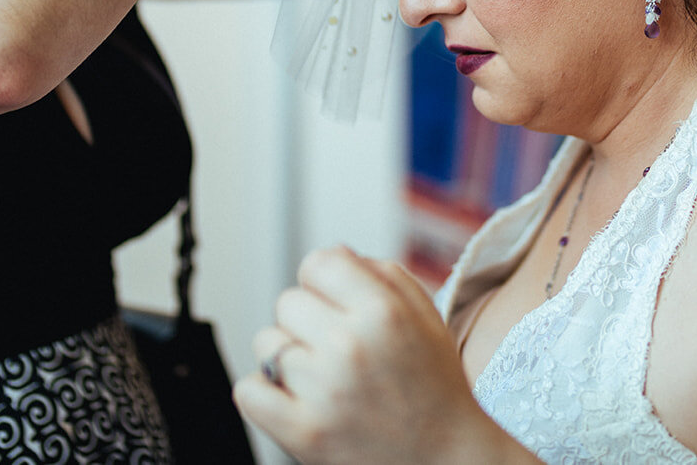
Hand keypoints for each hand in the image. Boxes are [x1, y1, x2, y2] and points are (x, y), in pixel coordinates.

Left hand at [234, 245, 513, 464]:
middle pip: (287, 301)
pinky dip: (264, 394)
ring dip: (287, 359)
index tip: (335, 304)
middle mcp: (350, 345)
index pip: (317, 262)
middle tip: (335, 350)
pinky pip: (248, 390)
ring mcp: (323, 390)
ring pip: (266, 344)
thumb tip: (334, 253)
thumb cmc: (435, 389)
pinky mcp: (303, 432)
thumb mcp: (427, 317)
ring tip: (322, 379)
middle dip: (307, 322)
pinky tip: (295, 400)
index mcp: (383, 311)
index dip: (323, 282)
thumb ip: (383, 274)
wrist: (447, 461)